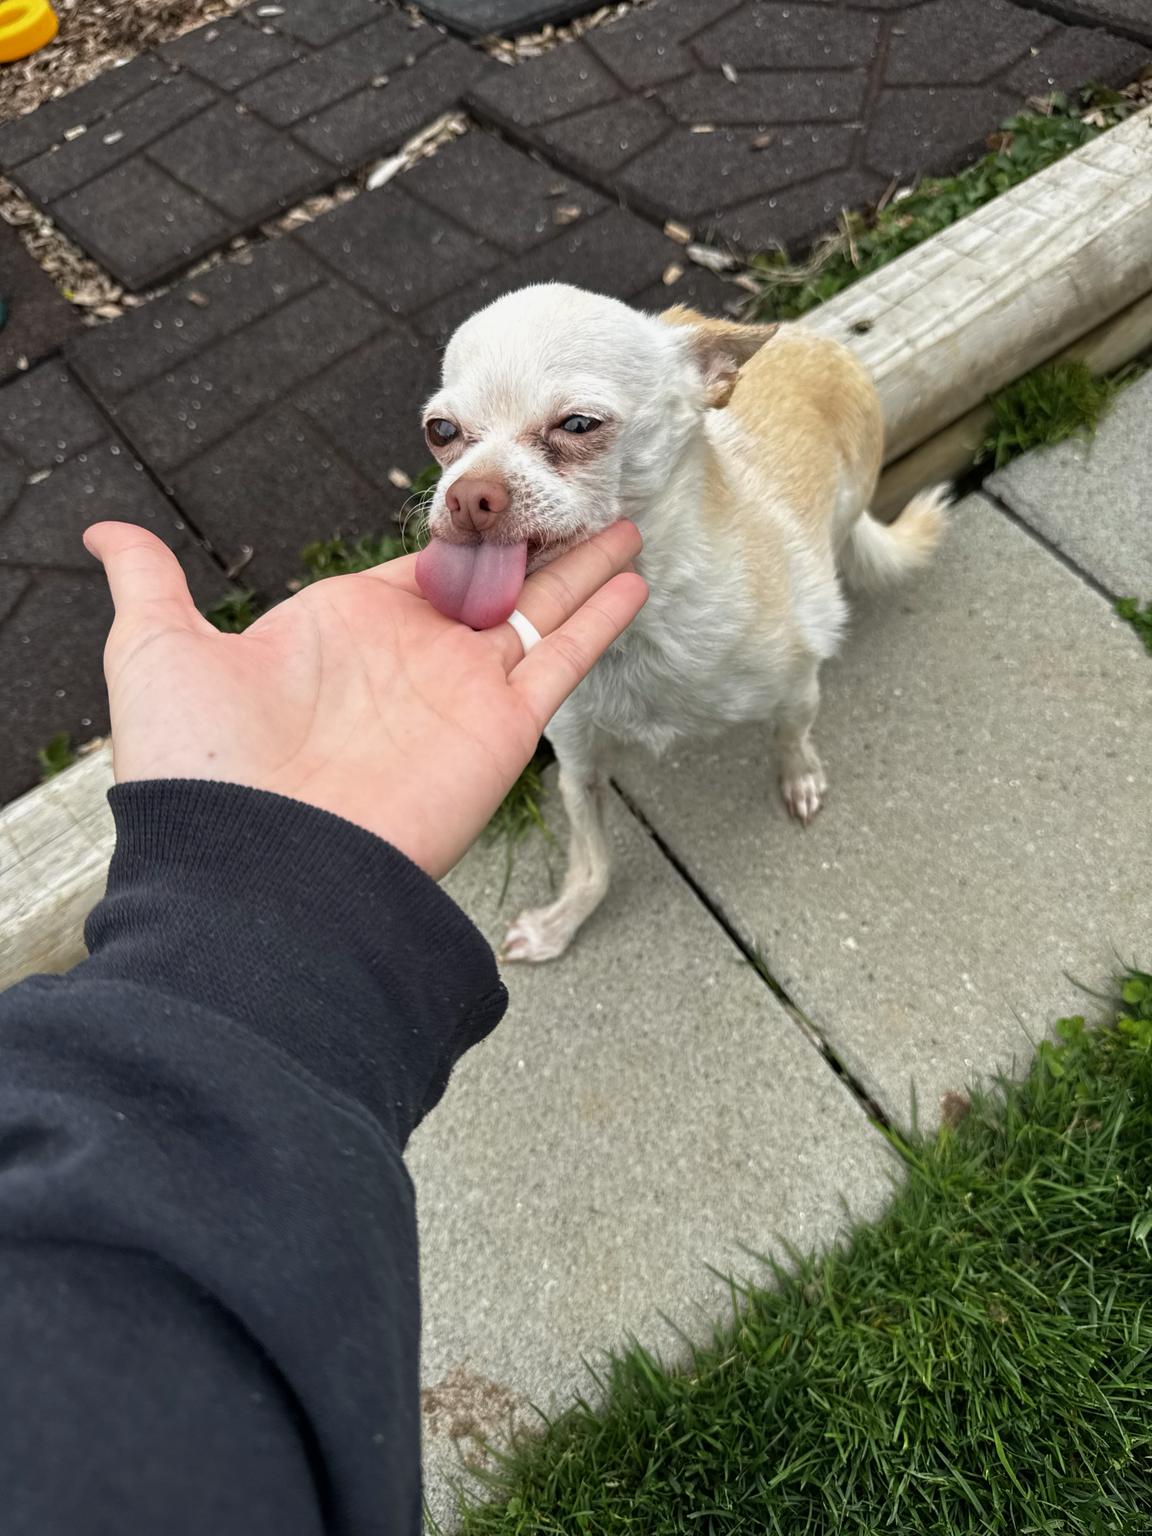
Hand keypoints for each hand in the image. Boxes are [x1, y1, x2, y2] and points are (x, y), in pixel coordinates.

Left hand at [84, 521, 645, 877]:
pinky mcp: (504, 725)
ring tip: (625, 527)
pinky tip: (631, 578)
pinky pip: (564, 656)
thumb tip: (103, 529)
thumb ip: (148, 582)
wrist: (256, 864)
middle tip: (579, 499)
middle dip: (538, 543)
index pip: (420, 566)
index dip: (462, 531)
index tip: (497, 494)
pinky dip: (600, 617)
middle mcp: (413, 657)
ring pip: (540, 611)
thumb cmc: (202, 768)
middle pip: (494, 582)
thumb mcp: (157, 650)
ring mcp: (463, 690)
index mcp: (347, 629)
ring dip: (584, 569)